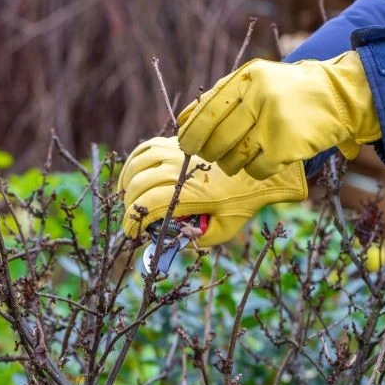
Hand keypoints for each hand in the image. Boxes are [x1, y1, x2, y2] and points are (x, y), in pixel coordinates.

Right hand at [118, 137, 306, 245]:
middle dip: (129, 206)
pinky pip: (145, 148)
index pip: (147, 206)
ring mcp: (177, 152)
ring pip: (137, 165)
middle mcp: (180, 170)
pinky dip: (134, 162)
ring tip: (129, 198)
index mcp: (189, 194)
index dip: (132, 222)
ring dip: (127, 183)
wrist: (257, 172)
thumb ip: (196, 239)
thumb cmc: (242, 204)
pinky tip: (134, 175)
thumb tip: (170, 242)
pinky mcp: (178, 142)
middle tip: (133, 219)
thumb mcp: (223, 230)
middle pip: (137, 186)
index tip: (131, 233)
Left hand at [176, 51, 379, 179]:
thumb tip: (182, 121)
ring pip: (233, 158)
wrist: (337, 95)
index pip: (207, 111)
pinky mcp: (287, 146)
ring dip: (231, 163)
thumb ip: (220, 96)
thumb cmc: (287, 91)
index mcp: (246, 78)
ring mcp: (274, 122)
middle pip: (217, 138)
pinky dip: (254, 170)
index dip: (192, 132)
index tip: (185, 144)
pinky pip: (255, 170)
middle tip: (209, 155)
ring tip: (240, 155)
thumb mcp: (254, 80)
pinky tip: (263, 159)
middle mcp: (259, 97)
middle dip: (208, 152)